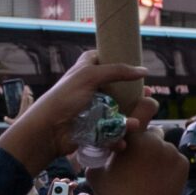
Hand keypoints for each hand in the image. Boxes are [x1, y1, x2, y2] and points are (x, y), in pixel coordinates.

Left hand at [0, 51, 155, 173]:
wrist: (48, 131)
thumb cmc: (64, 98)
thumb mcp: (89, 76)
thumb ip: (117, 71)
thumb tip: (144, 71)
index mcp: (84, 72)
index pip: (99, 58)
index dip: (114, 57)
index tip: (133, 60)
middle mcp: (89, 89)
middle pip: (115, 86)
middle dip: (132, 92)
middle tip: (148, 94)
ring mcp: (92, 109)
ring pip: (118, 110)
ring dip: (130, 117)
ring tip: (140, 121)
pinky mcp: (94, 129)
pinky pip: (112, 131)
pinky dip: (119, 135)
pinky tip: (126, 137)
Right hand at [86, 128, 194, 194]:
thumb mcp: (95, 173)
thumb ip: (98, 152)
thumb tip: (100, 144)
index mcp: (135, 138)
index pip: (139, 114)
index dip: (134, 122)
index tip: (130, 132)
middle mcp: (157, 140)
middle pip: (151, 132)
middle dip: (144, 142)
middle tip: (135, 159)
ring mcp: (173, 152)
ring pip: (163, 146)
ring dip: (155, 154)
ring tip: (146, 174)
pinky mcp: (184, 164)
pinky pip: (173, 158)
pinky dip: (167, 165)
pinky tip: (157, 180)